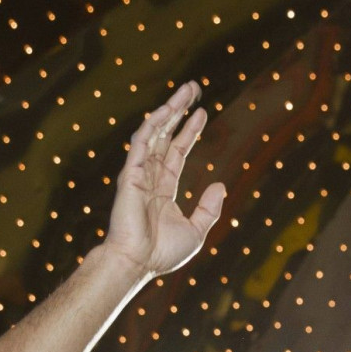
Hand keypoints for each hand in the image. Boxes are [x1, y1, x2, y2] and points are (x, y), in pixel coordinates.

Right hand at [103, 81, 224, 278]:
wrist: (137, 263)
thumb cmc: (162, 253)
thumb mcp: (196, 231)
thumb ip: (209, 209)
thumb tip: (220, 185)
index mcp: (163, 191)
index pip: (176, 154)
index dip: (189, 132)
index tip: (202, 113)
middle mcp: (150, 179)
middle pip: (166, 137)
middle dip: (179, 112)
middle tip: (193, 88)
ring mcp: (138, 175)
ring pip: (155, 133)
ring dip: (169, 110)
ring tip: (186, 90)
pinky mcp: (130, 175)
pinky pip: (142, 143)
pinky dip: (153, 125)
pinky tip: (165, 110)